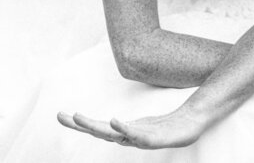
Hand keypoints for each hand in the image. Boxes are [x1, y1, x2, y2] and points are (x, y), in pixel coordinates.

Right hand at [57, 106, 207, 149]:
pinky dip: (123, 128)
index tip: (61, 115)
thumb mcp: (143, 123)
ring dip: (95, 126)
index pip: (97, 129)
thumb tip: (112, 123)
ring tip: (78, 116)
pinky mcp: (155, 138)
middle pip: (100, 132)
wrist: (192, 123)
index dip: (79, 124)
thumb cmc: (167, 125)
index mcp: (124, 133)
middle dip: (80, 125)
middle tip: (61, 116)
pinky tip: (113, 120)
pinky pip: (137, 134)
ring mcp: (140, 138)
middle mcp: (129, 137)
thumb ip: (128, 126)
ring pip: (113, 134)